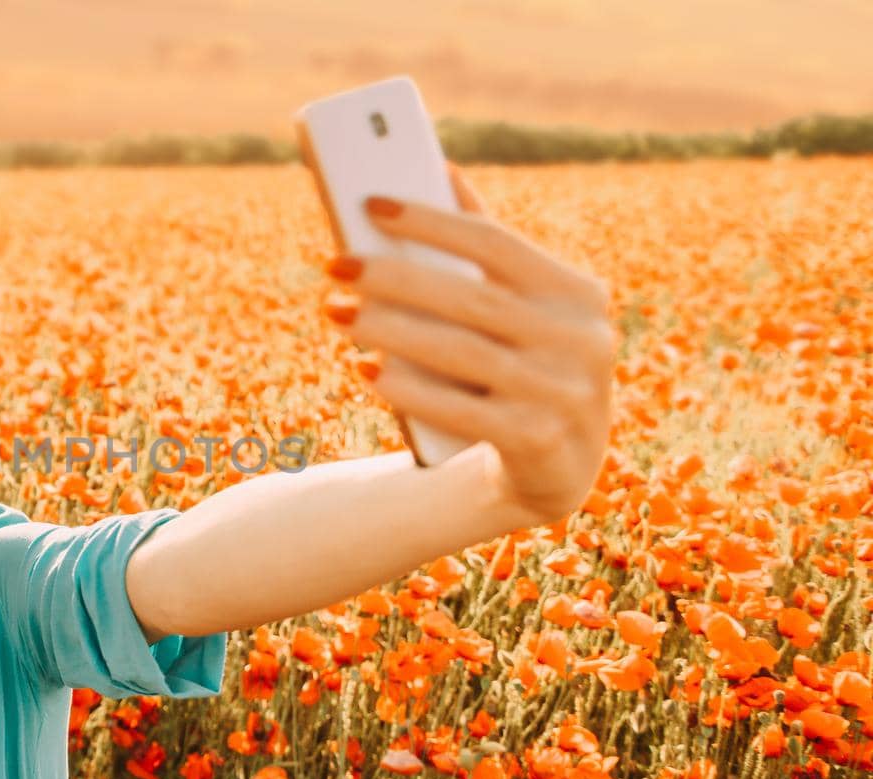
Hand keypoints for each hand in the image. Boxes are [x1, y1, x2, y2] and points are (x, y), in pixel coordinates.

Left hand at [319, 162, 618, 524]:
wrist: (557, 468)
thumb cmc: (525, 367)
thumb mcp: (523, 311)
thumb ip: (488, 249)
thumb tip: (439, 170)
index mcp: (575, 292)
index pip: (495, 242)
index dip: (431, 220)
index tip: (370, 205)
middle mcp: (580, 339)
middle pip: (472, 297)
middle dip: (396, 277)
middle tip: (336, 265)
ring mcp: (563, 393)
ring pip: (461, 352)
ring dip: (390, 330)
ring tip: (336, 311)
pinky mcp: (537, 442)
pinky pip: (461, 410)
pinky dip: (410, 388)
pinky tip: (367, 369)